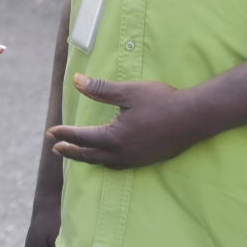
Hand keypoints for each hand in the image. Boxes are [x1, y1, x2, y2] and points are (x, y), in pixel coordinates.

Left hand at [48, 73, 207, 169]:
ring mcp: (135, 160)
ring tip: (76, 153)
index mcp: (115, 137)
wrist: (195, 117)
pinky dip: (105, 162)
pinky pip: (118, 165)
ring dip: (87, 158)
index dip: (65, 134)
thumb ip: (100, 89)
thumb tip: (76, 81)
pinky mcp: (146, 160)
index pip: (82, 137)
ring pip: (104, 163)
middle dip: (71, 151)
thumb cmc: (162, 101)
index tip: (51, 132)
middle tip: (55, 147)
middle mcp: (122, 153)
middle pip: (89, 155)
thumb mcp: (128, 92)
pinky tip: (106, 157)